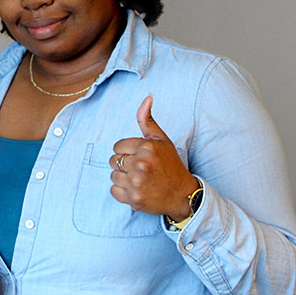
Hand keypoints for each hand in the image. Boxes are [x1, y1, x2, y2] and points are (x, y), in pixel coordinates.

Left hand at [110, 94, 199, 219]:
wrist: (183, 195)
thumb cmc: (171, 165)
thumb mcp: (162, 140)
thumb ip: (148, 120)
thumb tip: (147, 96)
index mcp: (147, 147)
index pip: (117, 146)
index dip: (126, 152)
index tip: (139, 157)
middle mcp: (141, 164)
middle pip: (113, 160)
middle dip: (124, 164)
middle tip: (140, 169)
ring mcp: (137, 182)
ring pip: (113, 176)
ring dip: (123, 178)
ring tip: (139, 179)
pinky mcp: (133, 198)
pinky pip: (114, 191)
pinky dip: (122, 192)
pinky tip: (137, 189)